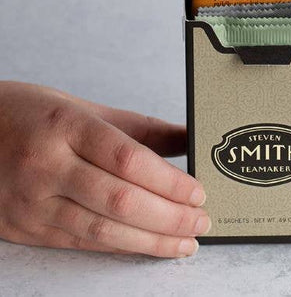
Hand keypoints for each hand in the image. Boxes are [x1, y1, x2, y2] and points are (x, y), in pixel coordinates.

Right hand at [0, 81, 209, 257]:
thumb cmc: (32, 114)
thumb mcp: (85, 108)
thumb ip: (141, 128)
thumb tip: (188, 137)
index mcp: (66, 126)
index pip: (128, 159)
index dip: (169, 181)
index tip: (198, 191)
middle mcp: (47, 165)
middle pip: (120, 199)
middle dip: (170, 217)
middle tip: (202, 220)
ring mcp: (32, 201)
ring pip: (102, 230)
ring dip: (151, 241)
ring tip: (186, 242)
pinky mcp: (25, 228)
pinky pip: (82, 243)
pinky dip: (121, 246)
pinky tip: (149, 246)